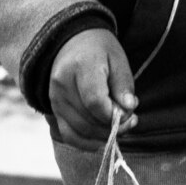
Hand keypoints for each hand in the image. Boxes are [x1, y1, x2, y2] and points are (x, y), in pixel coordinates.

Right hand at [48, 27, 137, 147]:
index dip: (114, 114)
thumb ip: (123, 85)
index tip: (130, 113)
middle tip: (131, 120)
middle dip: (112, 127)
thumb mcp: (118, 60)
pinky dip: (85, 142)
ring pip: (79, 130)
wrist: (72, 42)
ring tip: (120, 127)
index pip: (94, 101)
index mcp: (81, 67)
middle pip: (87, 119)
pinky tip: (101, 140)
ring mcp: (55, 99)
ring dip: (102, 136)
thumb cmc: (100, 50)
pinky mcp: (53, 110)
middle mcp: (62, 85)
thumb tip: (128, 109)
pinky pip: (67, 134)